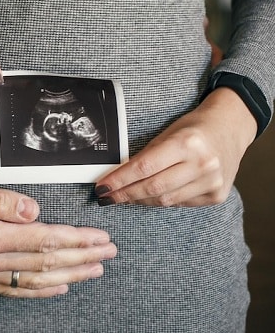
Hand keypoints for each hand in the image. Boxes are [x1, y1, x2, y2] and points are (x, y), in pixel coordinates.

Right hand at [0, 170, 116, 297]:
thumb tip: (34, 209)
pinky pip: (13, 289)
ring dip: (68, 274)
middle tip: (109, 253)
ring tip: (94, 271)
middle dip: (82, 256)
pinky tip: (57, 287)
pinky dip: (39, 290)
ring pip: (34, 279)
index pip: (44, 239)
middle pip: (46, 261)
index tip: (100, 237)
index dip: (76, 239)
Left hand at [94, 87, 256, 206]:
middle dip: (125, 194)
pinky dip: (163, 200)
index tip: (102, 187)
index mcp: (186, 143)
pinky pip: (180, 203)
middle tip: (108, 197)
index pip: (144, 167)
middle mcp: (202, 164)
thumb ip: (146, 156)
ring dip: (140, 200)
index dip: (119, 180)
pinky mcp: (217, 195)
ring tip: (125, 198)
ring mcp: (212, 182)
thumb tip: (118, 177)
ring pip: (165, 200)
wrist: (230, 129)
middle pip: (153, 187)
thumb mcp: (168, 134)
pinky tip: (151, 196)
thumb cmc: (194, 129)